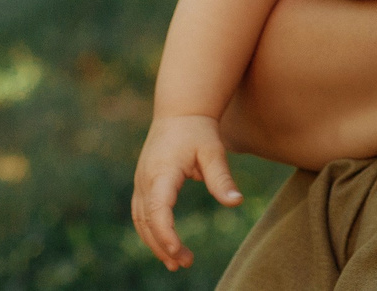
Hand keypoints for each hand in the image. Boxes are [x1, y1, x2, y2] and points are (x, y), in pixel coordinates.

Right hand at [132, 112, 241, 269]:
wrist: (180, 111)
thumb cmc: (199, 131)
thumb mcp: (214, 152)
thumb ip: (221, 179)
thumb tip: (236, 202)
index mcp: (161, 172)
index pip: (158, 211)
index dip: (165, 234)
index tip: (179, 252)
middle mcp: (145, 180)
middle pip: (147, 221)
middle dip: (162, 246)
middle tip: (184, 264)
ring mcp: (140, 182)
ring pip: (140, 220)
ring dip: (154, 243)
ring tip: (175, 263)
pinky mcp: (143, 184)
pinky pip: (141, 214)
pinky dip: (150, 231)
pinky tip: (165, 245)